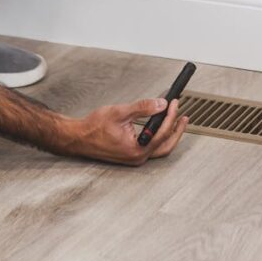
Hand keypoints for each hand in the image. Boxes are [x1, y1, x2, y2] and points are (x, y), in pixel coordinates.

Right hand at [69, 97, 188, 164]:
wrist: (78, 138)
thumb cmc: (94, 128)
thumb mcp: (120, 112)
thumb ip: (143, 107)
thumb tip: (160, 104)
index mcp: (136, 149)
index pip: (162, 132)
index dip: (170, 115)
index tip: (173, 103)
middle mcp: (138, 157)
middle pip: (166, 145)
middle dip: (177, 129)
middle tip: (183, 115)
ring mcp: (135, 157)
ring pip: (160, 148)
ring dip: (170, 133)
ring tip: (176, 119)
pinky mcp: (131, 154)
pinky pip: (151, 147)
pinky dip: (159, 136)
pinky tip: (159, 125)